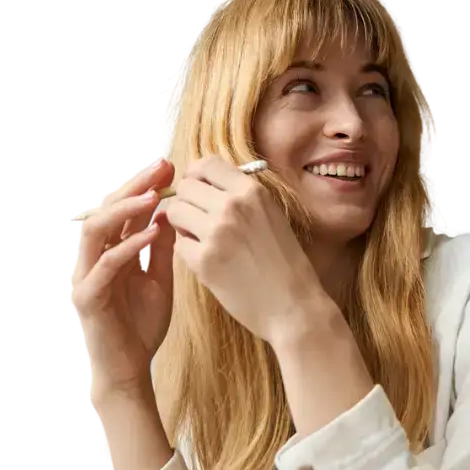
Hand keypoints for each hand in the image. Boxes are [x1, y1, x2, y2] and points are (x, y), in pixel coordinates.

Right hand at [72, 160, 176, 397]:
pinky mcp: (88, 297)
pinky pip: (104, 265)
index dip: (144, 186)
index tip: (172, 167)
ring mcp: (86, 276)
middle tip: (162, 167)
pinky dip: (127, 247)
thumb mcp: (159, 279)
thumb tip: (170, 214)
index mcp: (111, 251)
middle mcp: (93, 258)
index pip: (124, 210)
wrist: (130, 368)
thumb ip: (160, 249)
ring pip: (93, 230)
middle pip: (105, 211)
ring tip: (153, 196)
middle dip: (133, 186)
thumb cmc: (142, 324)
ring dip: (123, 210)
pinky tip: (149, 234)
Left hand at [162, 156, 325, 343]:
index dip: (197, 176)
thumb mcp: (272, 216)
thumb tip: (206, 183)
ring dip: (183, 226)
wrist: (294, 306)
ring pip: (175, 213)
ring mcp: (216, 233)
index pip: (206, 163)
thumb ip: (242, 196)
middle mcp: (232, 206)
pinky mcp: (204, 261)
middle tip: (199, 221)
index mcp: (252, 192)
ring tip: (203, 240)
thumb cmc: (286, 263)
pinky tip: (208, 262)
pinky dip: (188, 252)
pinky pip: (178, 244)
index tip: (199, 191)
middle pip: (185, 188)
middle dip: (187, 203)